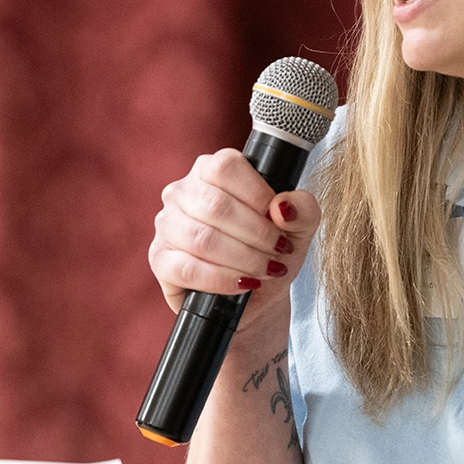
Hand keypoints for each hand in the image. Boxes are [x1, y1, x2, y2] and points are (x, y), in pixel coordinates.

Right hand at [149, 148, 320, 326]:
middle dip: (256, 235)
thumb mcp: (299, 229)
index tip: (280, 222)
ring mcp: (167, 224)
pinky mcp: (160, 259)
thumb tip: (282, 207)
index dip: (258, 196)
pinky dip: (222, 279)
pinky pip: (187, 268)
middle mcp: (183, 191)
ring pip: (203, 239)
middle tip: (278, 252)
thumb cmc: (273, 251)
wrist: (257, 295)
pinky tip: (243, 284)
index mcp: (212, 169)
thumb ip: (303, 209)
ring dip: (243, 259)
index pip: (226, 167)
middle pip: (217, 206)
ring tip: (265, 270)